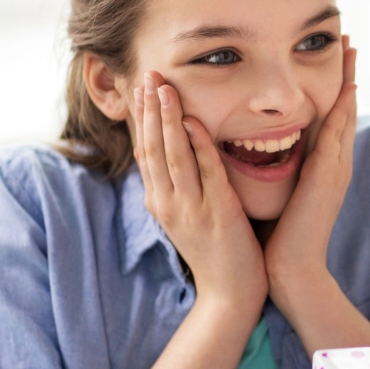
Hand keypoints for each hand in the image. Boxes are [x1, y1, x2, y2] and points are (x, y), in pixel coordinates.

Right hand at [132, 70, 267, 309]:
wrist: (230, 293)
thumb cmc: (214, 251)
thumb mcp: (185, 216)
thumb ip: (174, 185)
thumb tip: (157, 152)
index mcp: (160, 201)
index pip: (146, 151)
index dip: (142, 118)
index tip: (139, 88)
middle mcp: (168, 203)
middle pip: (154, 147)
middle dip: (150, 109)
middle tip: (148, 75)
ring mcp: (190, 208)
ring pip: (174, 155)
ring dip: (168, 119)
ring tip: (164, 88)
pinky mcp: (217, 213)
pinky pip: (206, 173)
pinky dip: (199, 146)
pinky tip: (195, 122)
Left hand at [262, 36, 357, 280]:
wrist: (291, 267)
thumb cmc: (280, 233)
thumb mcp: (282, 190)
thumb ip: (279, 167)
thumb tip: (259, 145)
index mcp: (323, 165)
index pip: (331, 117)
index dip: (335, 87)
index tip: (334, 58)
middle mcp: (335, 162)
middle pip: (345, 108)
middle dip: (348, 73)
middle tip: (351, 40)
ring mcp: (336, 168)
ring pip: (345, 115)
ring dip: (349, 81)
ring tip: (352, 51)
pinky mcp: (329, 177)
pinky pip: (338, 135)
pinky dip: (343, 110)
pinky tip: (346, 88)